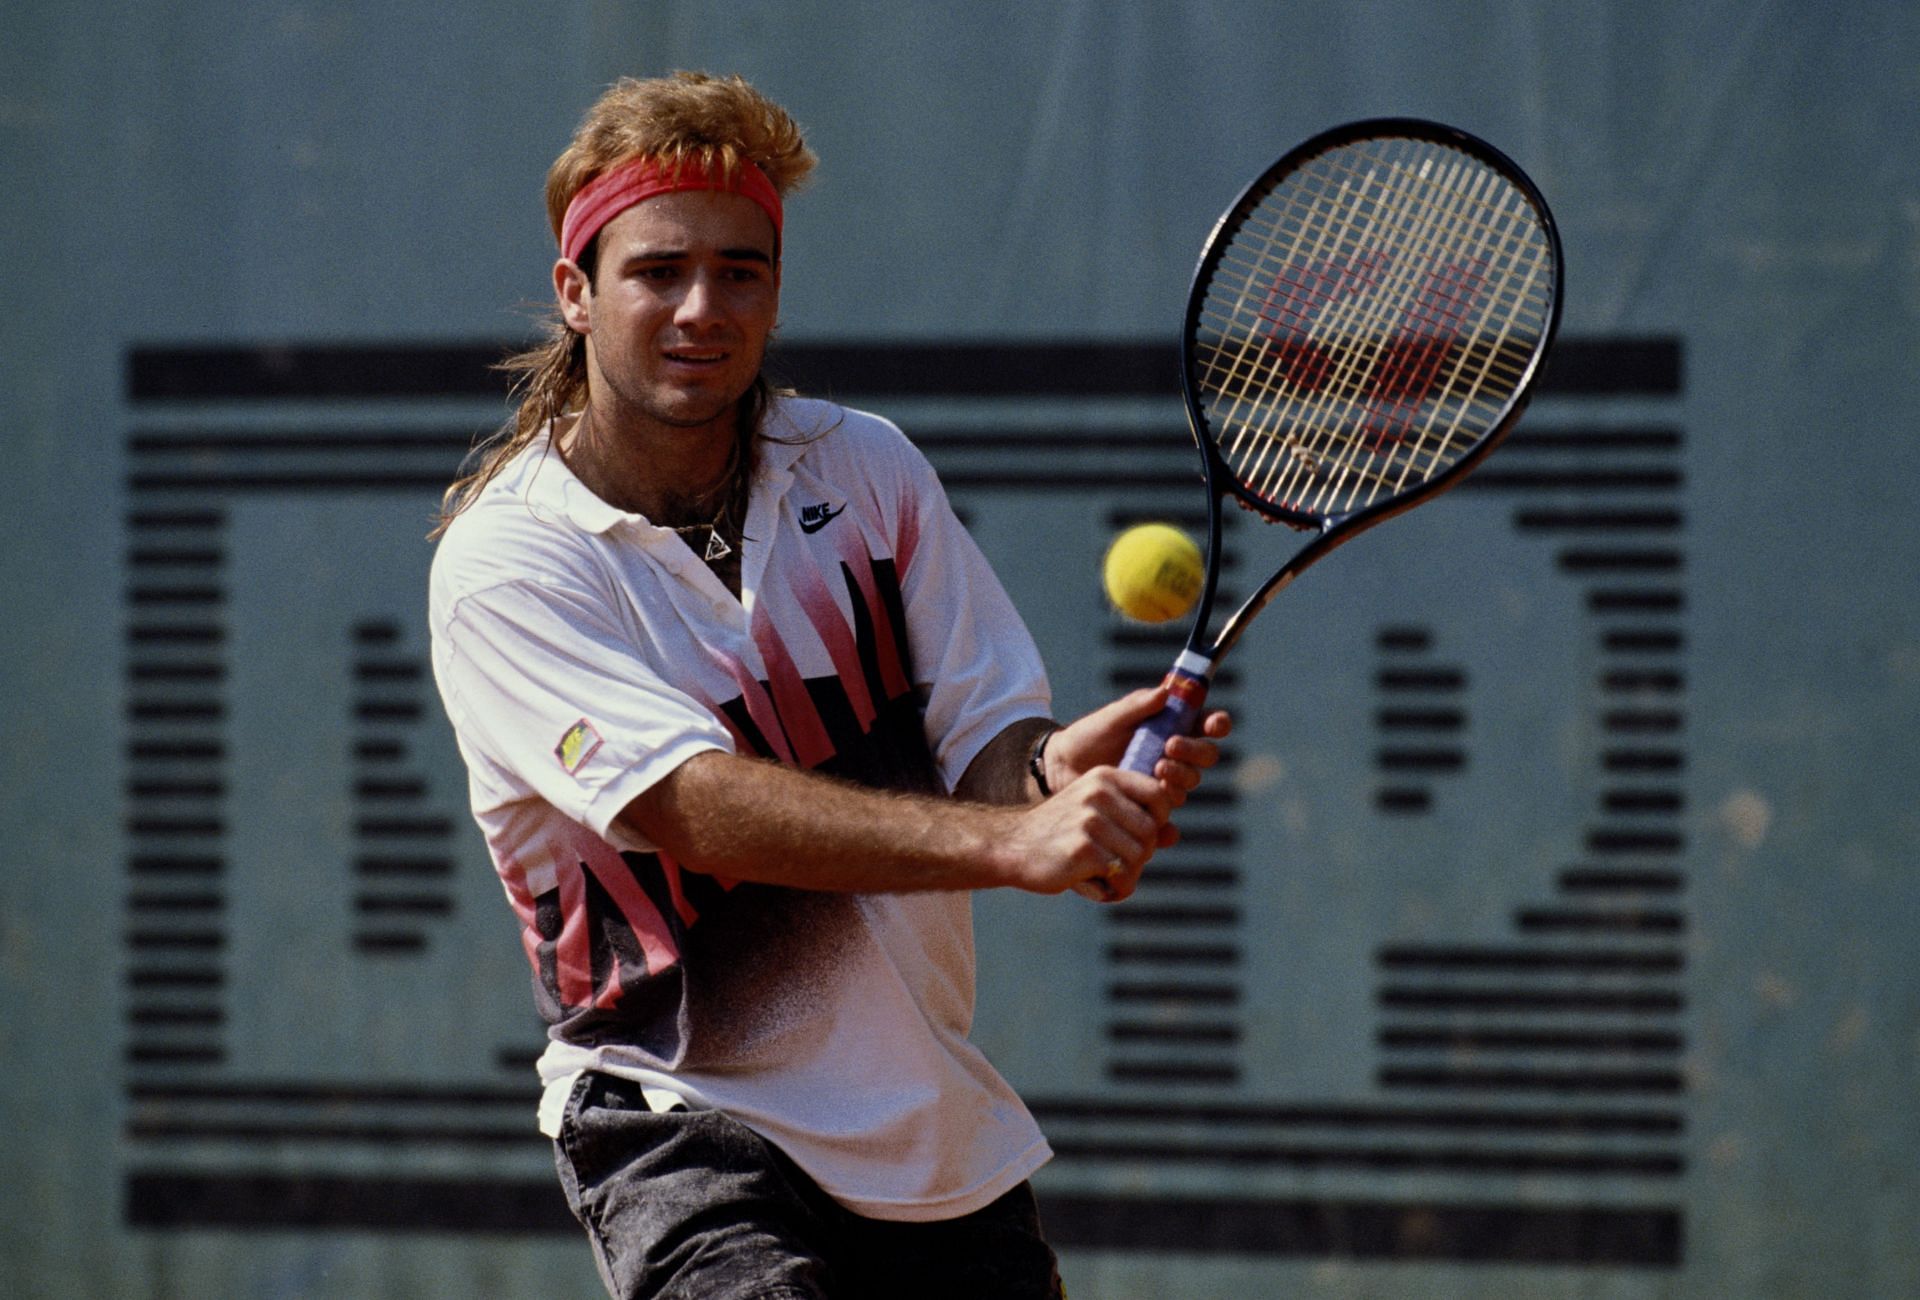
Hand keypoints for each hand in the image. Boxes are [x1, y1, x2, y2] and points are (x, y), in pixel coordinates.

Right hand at [1000, 765, 1175, 901]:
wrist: (1012, 847)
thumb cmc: (1060, 833)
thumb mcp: (1094, 812)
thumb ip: (1132, 819)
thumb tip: (1174, 835)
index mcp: (1105, 777)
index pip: (1159, 795)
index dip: (1159, 821)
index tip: (1140, 837)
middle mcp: (1099, 793)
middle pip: (1151, 831)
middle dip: (1140, 855)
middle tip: (1118, 866)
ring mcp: (1090, 820)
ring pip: (1138, 855)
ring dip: (1127, 876)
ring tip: (1106, 879)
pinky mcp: (1082, 849)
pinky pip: (1120, 876)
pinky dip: (1113, 890)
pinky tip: (1094, 887)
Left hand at [1043, 687, 1231, 815]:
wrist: (1062, 768)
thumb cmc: (1090, 735)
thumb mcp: (1111, 717)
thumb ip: (1137, 705)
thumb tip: (1165, 693)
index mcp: (1172, 726)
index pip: (1206, 724)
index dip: (1217, 724)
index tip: (1211, 724)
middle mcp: (1175, 755)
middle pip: (1205, 756)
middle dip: (1194, 751)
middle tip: (1171, 745)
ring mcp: (1164, 781)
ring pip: (1189, 783)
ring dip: (1180, 776)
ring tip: (1157, 767)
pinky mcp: (1151, 807)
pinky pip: (1168, 819)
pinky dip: (1169, 825)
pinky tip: (1164, 824)